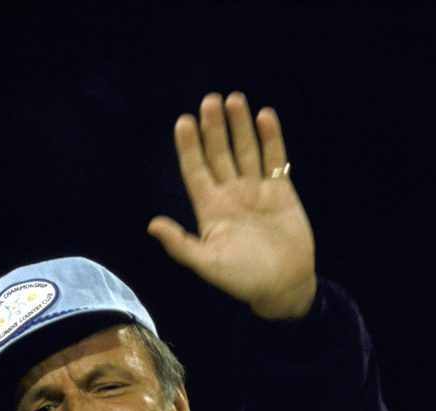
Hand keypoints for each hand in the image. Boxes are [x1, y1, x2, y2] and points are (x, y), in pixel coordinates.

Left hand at [148, 93, 316, 319]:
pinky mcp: (280, 191)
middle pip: (219, 153)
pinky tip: (264, 116)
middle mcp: (231, 195)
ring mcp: (256, 190)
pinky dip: (270, 138)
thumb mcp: (207, 264)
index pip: (196, 171)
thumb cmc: (243, 280)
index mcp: (210, 209)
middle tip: (209, 101)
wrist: (284, 286)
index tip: (183, 122)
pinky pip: (274, 158)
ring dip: (240, 126)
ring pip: (245, 150)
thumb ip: (180, 244)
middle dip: (214, 128)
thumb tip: (152, 225)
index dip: (189, 147)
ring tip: (234, 100)